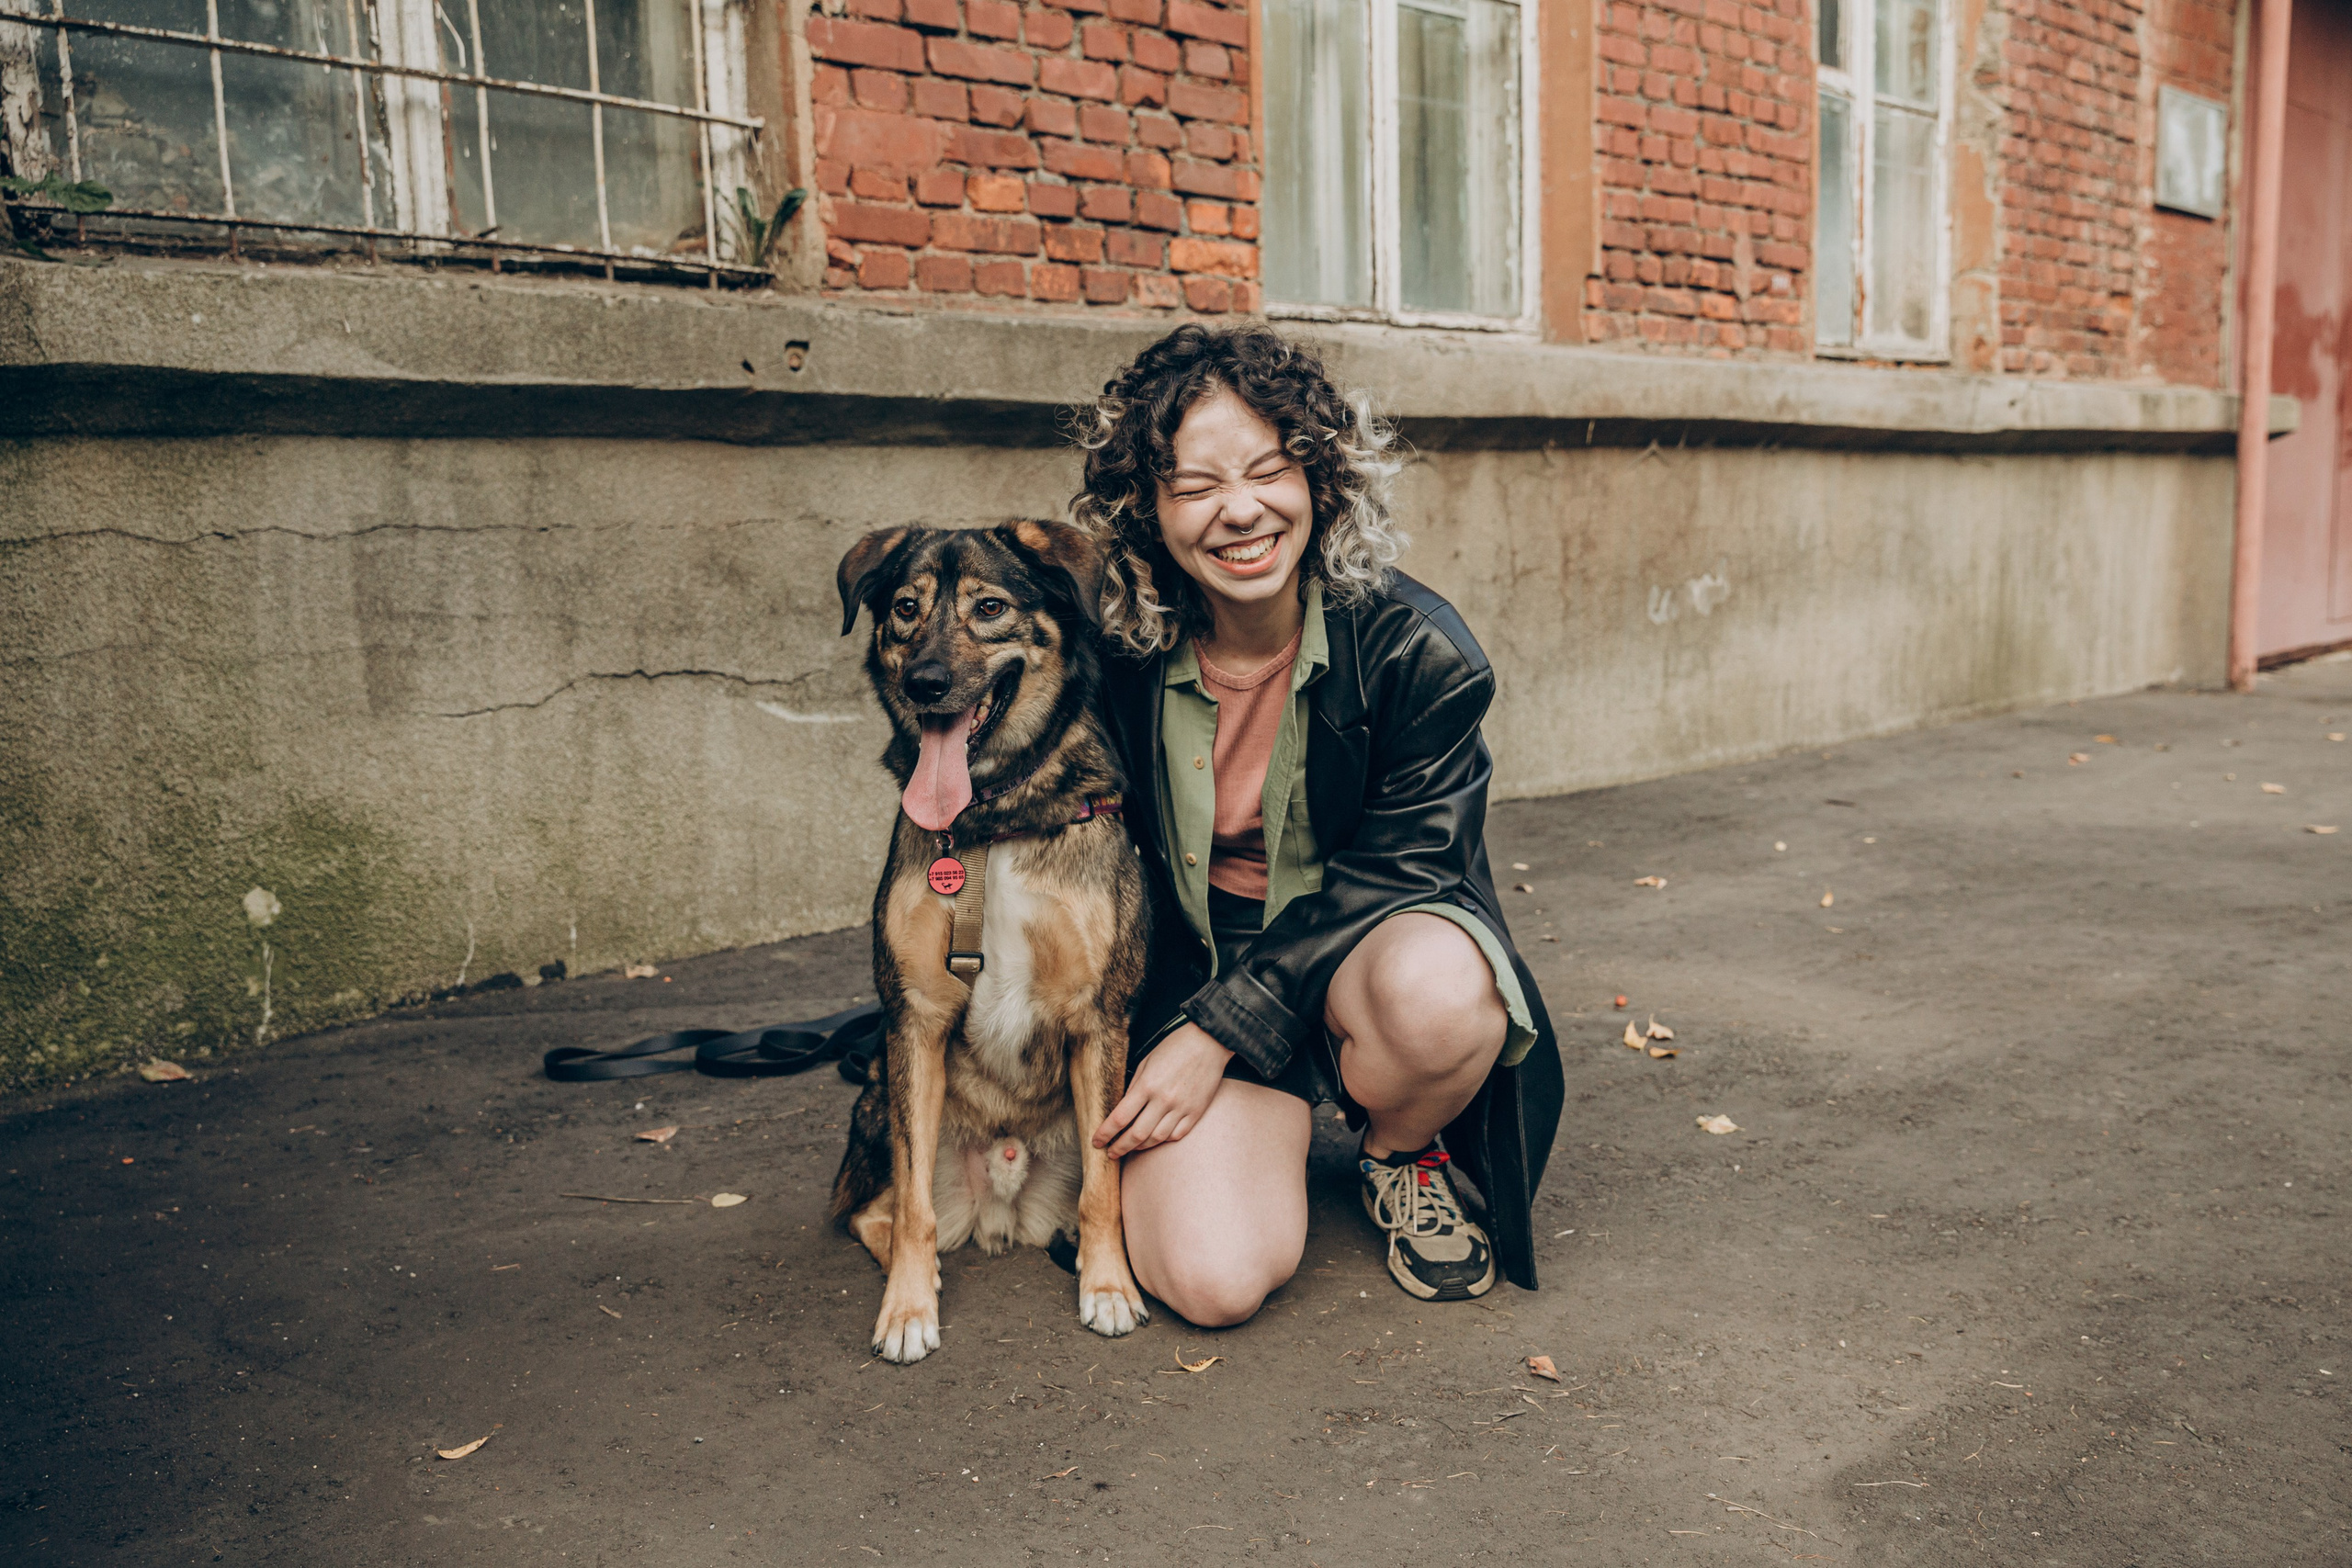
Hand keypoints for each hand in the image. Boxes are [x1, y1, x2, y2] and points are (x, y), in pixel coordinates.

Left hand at [1092, 1023, 1231, 1156]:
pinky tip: (1154, 1138)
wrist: (1208, 1043)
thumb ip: (1134, 1087)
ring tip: (1131, 1147)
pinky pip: (1176, 1135)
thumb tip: (1123, 1110)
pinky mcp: (1196, 1112)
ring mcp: (1181, 1108)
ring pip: (1156, 1139)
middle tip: (1111, 1153)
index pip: (1120, 1118)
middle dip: (1120, 1147)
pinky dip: (1162, 1140)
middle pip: (1136, 1135)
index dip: (1105, 1133)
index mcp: (1147, 1085)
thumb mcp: (1146, 1062)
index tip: (1097, 1141)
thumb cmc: (1174, 1048)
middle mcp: (1163, 1100)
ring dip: (1140, 1146)